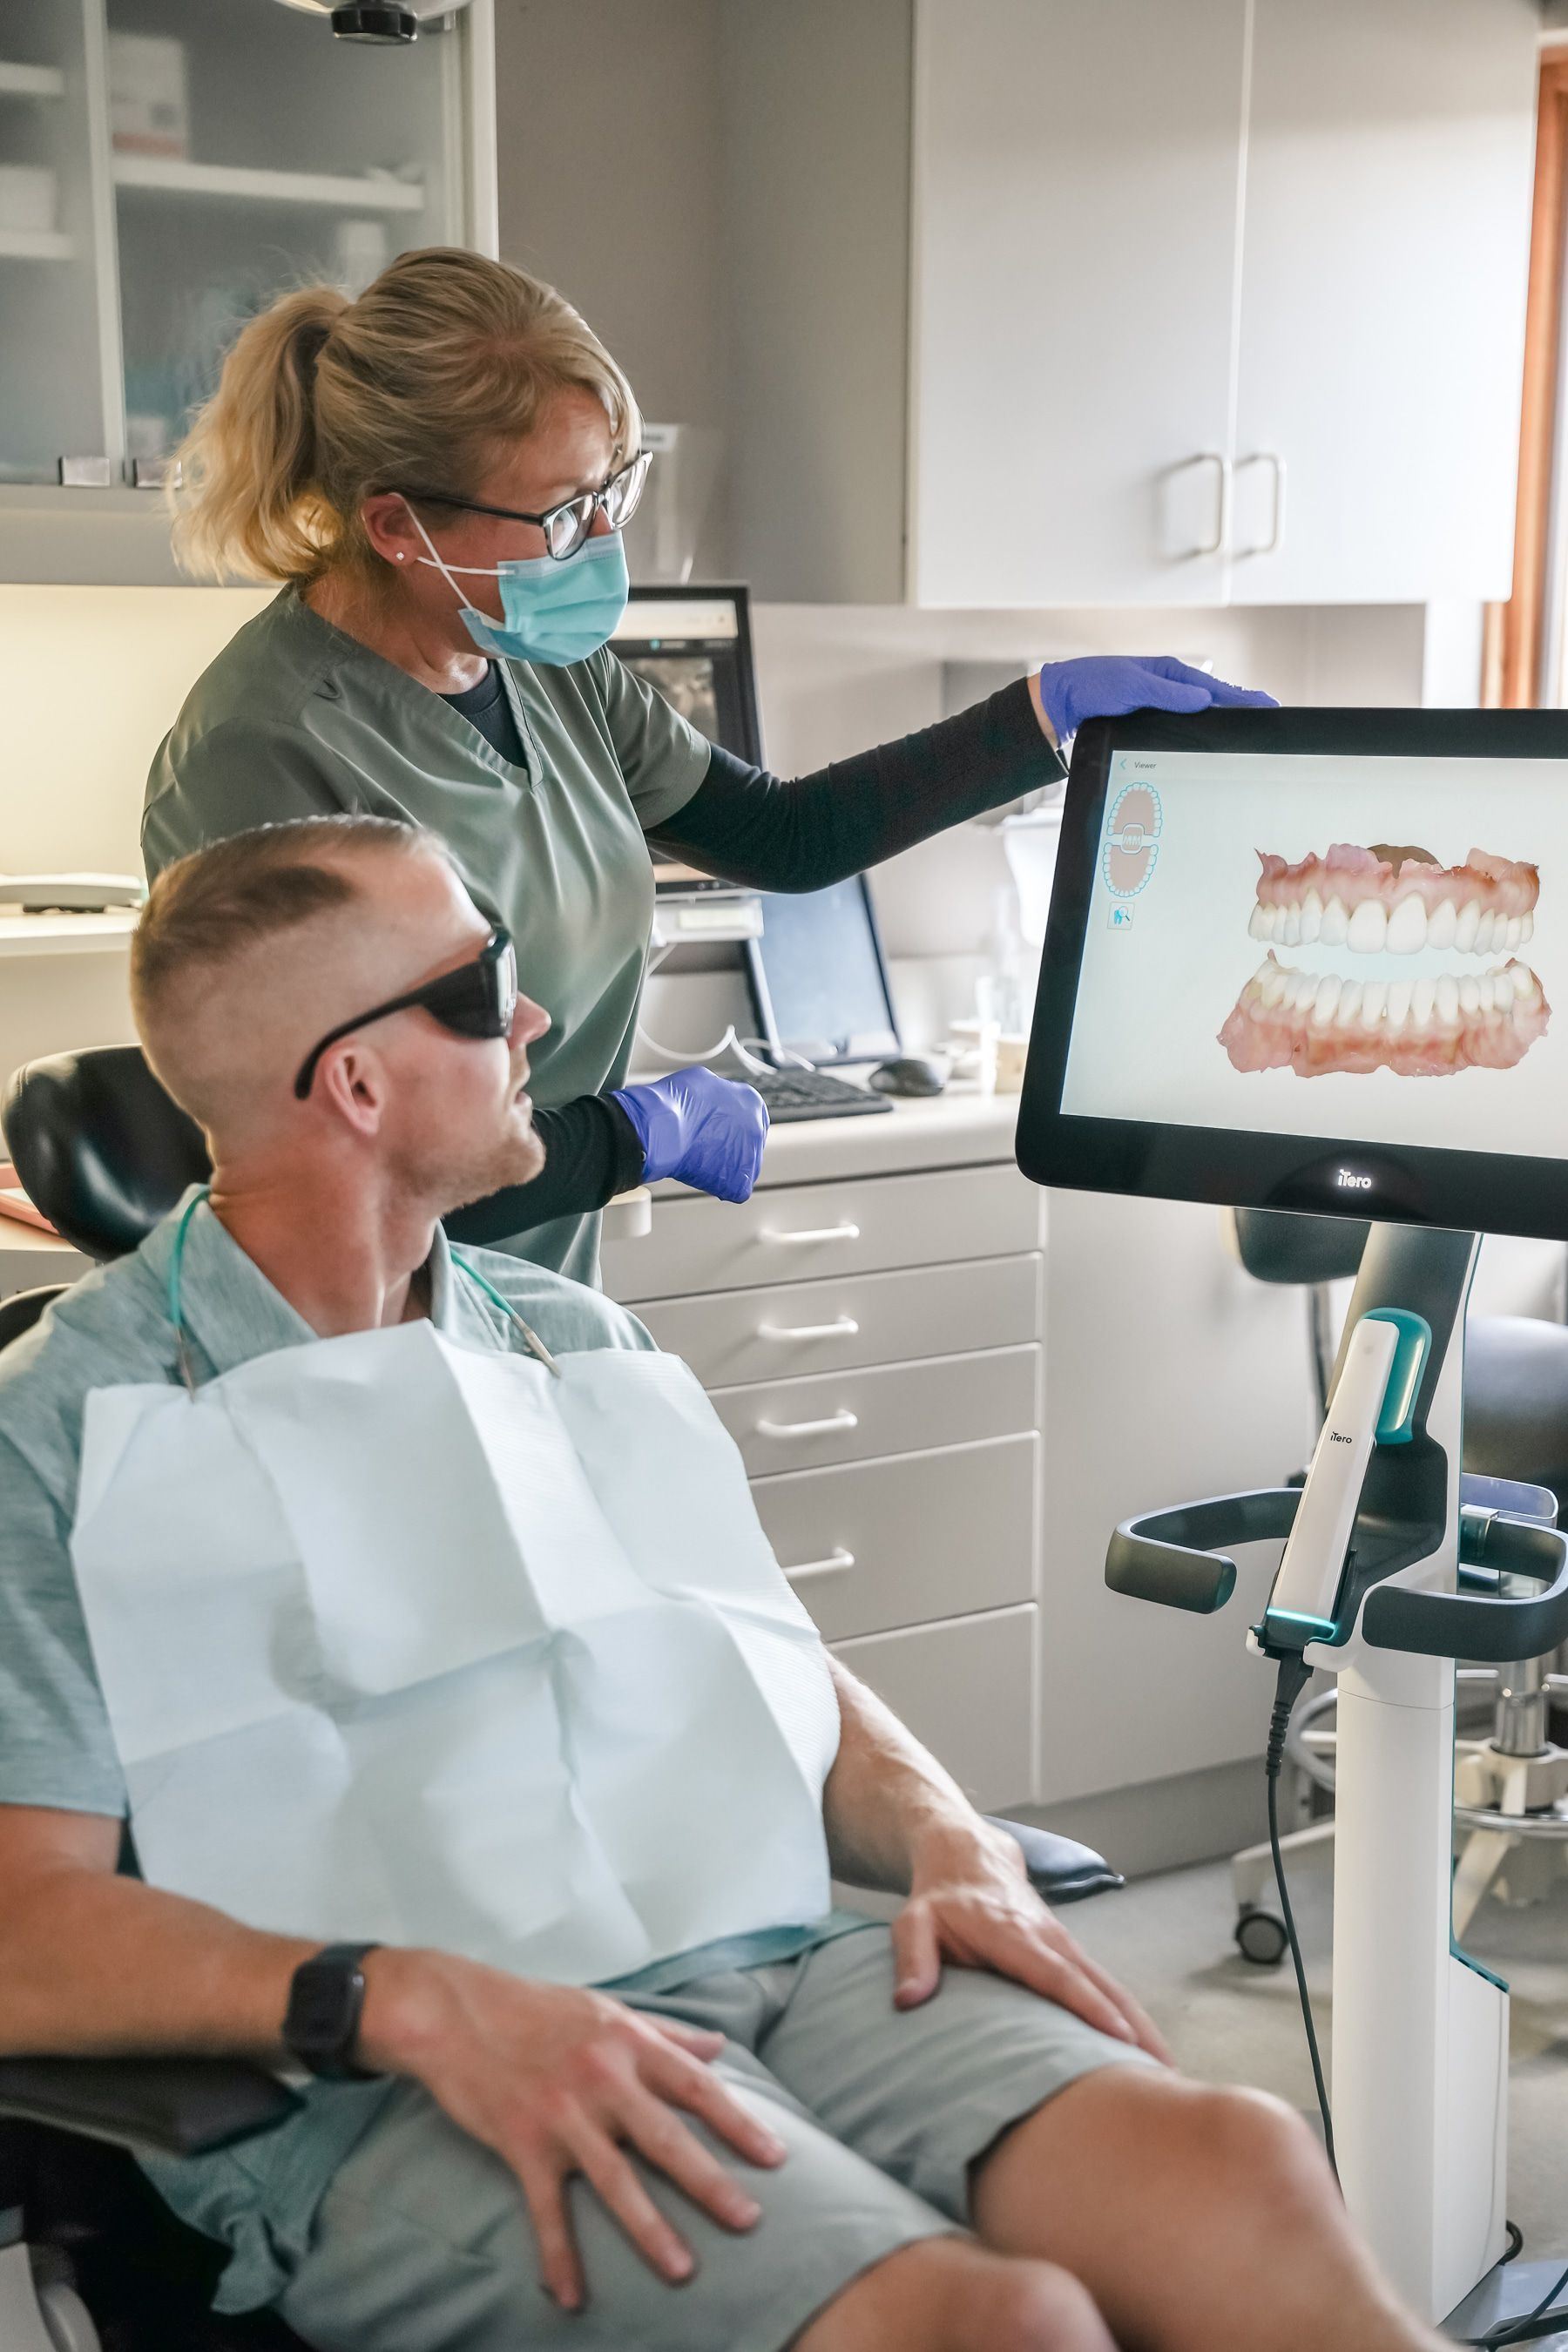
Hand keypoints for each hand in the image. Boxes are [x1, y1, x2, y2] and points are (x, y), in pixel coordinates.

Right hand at [360, 1949, 785, 2310]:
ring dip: (649, 2229)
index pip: (696, 2085)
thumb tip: (718, 2045)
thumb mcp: (607, 2009)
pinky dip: (558, 2256)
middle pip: (665, 2138)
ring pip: (614, 2180)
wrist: (456, 2013)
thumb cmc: (536, 2009)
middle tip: (748, 2221)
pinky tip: (569, 2298)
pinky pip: (545, 2210)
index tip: (774, 2156)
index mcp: (628, 2042)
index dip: (738, 2121)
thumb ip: (666, 2032)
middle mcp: (602, 2079)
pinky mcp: (523, 2144)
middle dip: (709, 2183)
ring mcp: (562, 2115)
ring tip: (682, 2269)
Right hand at [612, 1067, 768, 1201]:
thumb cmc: (677, 1103)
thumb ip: (719, 1093)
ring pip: (741, 1167)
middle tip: (705, 1147)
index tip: (718, 1131)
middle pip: (747, 1144)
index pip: (750, 1119)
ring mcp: (750, 1157)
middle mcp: (757, 1130)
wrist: (663, 1128)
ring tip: (699, 1159)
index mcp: (752, 1102)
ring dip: (724, 1166)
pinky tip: (701, 1173)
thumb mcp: (704, 1081)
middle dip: (729, 1147)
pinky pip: (733, 1188)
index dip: (731, 1127)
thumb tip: (715, 1101)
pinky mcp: (739, 1182)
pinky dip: (718, 1185)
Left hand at [890, 1827, 1169, 2063]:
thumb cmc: (939, 1897)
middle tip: (1164, 2074)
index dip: (1088, 2007)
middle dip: (1133, 2027)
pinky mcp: (1068, 1951)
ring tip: (1168, 2074)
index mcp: (1012, 1934)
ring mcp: (1063, 1943)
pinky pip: (1104, 1985)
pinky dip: (1127, 2015)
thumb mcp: (912, 1922)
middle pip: (1100, 1985)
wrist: (966, 1853)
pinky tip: (1144, 2050)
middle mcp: (1048, 1938)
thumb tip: (908, 2001)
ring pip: (1110, 1986)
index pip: (1057, 1975)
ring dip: (1140, 2025)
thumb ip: (912, 1959)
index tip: (1118, 2039)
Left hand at [1035, 654, 1275, 742]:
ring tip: (1247, 726)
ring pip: (1200, 711)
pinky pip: (1184, 722)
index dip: (1243, 697)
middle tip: (1268, 716)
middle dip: (1240, 706)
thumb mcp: (1131, 687)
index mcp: (1169, 673)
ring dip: (1223, 718)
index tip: (1269, 704)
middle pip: (1213, 699)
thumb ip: (1167, 694)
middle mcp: (1169, 686)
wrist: (1063, 700)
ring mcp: (1160, 702)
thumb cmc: (1092, 686)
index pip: (1215, 688)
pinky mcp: (1150, 717)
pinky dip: (1201, 727)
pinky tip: (1209, 736)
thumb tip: (1202, 699)